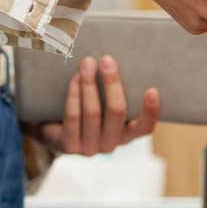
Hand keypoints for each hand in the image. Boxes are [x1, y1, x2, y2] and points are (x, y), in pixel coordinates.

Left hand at [30, 55, 159, 155]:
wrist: (54, 131)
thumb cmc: (88, 110)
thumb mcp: (105, 106)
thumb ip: (115, 92)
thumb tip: (117, 60)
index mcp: (127, 135)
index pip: (145, 127)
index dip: (150, 111)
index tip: (152, 89)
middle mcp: (112, 144)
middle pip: (117, 112)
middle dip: (112, 83)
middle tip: (107, 60)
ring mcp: (90, 148)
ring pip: (93, 112)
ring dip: (90, 84)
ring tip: (87, 63)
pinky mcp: (69, 146)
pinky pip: (73, 116)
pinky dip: (74, 94)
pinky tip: (75, 78)